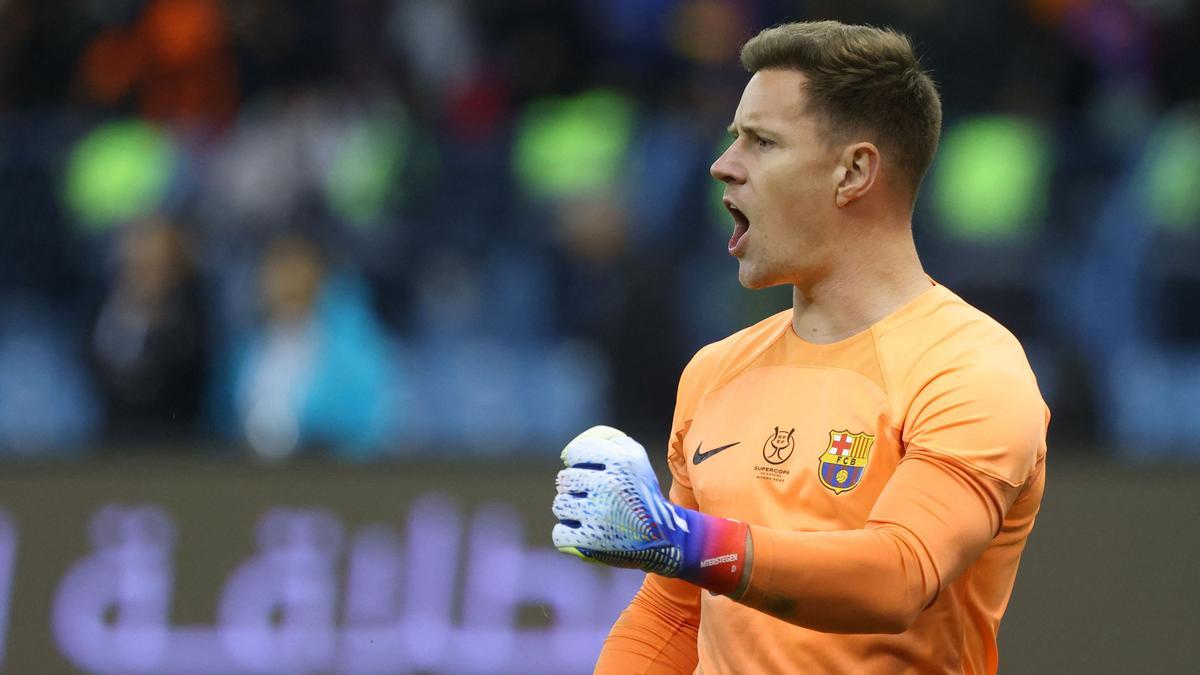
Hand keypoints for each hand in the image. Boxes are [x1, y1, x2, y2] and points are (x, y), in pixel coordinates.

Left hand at [551, 425, 748, 594]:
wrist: (665, 537)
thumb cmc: (642, 494)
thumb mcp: (636, 458)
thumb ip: (609, 441)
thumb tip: (570, 448)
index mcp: (620, 462)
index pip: (575, 452)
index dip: (578, 462)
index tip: (587, 470)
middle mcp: (609, 485)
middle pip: (564, 479)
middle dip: (574, 488)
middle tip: (590, 496)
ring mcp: (599, 514)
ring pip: (560, 505)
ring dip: (570, 511)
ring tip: (590, 515)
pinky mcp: (591, 541)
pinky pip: (559, 533)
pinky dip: (568, 535)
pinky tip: (583, 533)